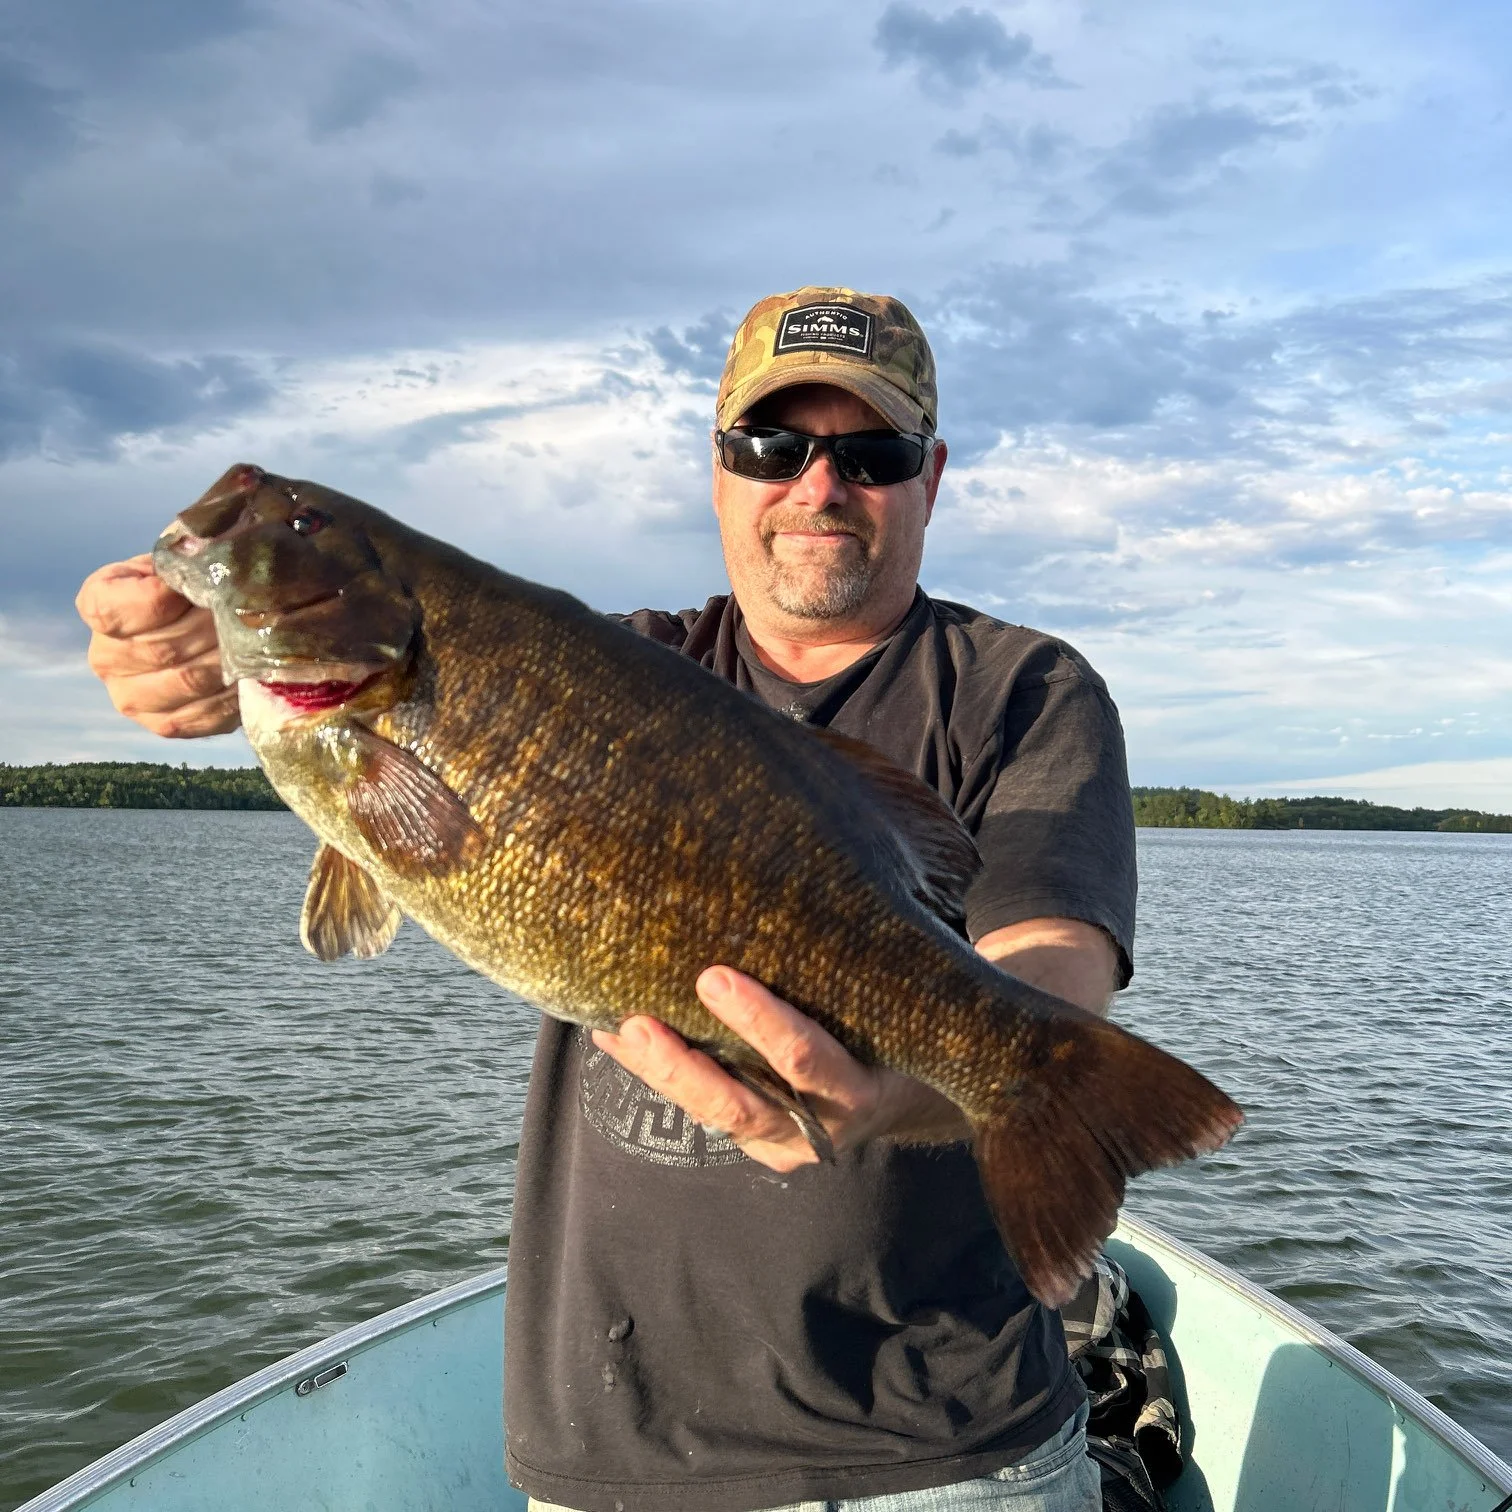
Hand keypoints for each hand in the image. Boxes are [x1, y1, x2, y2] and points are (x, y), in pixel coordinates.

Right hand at [76, 555, 239, 737]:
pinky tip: (255, 673)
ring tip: (258, 641)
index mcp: (99, 605)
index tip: (199, 588)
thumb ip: (188, 559)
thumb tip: (213, 558)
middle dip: (215, 629)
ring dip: (231, 660)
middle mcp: (105, 656)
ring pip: (188, 681)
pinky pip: (204, 713)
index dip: (162, 599)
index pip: (115, 609)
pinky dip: (236, 692)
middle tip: (253, 615)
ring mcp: (131, 697)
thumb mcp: (185, 560)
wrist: (206, 624)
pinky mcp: (165, 725)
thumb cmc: (196, 584)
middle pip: (164, 648)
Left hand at [592, 966, 968, 1171]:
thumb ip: (912, 970)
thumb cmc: (905, 1025)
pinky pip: (699, 1111)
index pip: (808, 1061)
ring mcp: (783, 1142)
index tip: (714, 977)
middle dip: (686, 1066)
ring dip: (657, 1073)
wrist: (913, 1093)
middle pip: (741, 1106)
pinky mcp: (756, 1143)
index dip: (762, 1024)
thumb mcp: (910, 1006)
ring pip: (710, 1113)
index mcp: (861, 1089)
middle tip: (638, 1021)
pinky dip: (654, 1074)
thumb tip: (957, 913)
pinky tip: (611, 1036)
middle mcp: (819, 1125)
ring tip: (612, 1027)